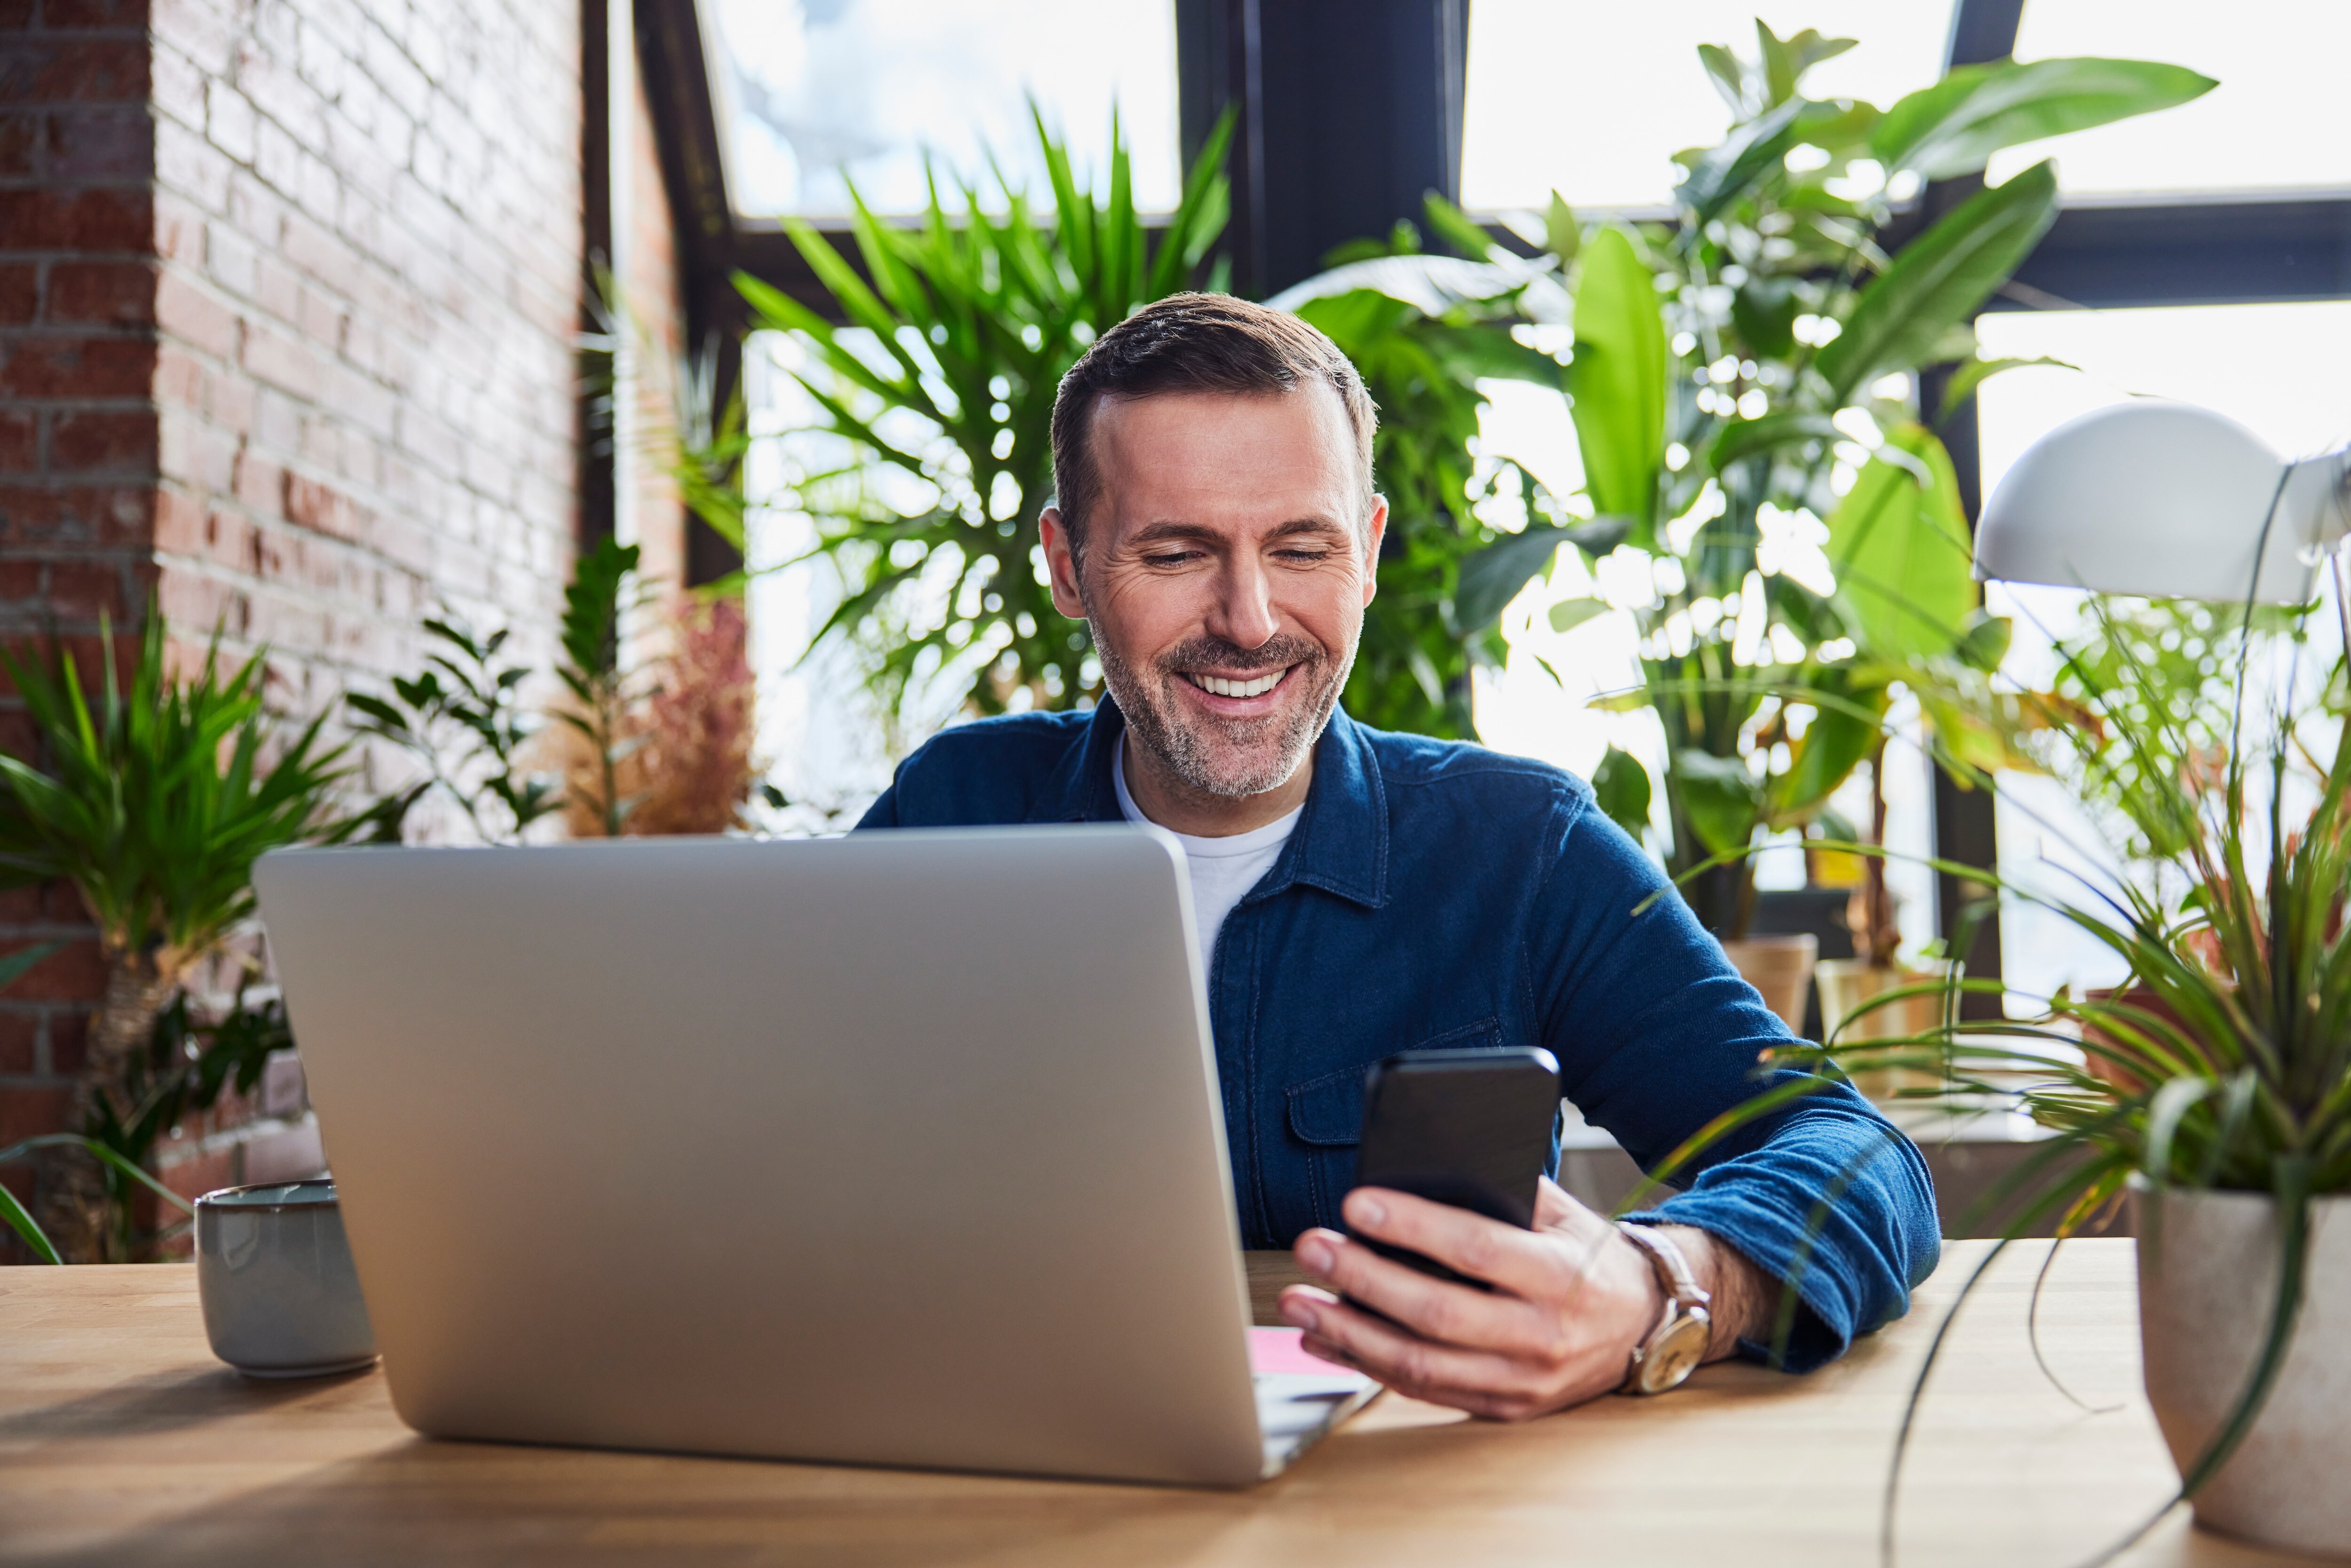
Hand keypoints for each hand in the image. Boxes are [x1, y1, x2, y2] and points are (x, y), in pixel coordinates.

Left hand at [1277, 1178, 1764, 1420]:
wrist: (1643, 1326)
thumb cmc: (1588, 1259)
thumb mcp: (1563, 1215)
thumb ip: (1505, 1191)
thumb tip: (1425, 1165)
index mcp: (1559, 1276)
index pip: (1476, 1249)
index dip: (1412, 1227)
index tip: (1356, 1204)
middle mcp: (1542, 1335)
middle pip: (1436, 1313)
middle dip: (1363, 1279)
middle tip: (1311, 1247)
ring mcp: (1522, 1380)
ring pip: (1420, 1364)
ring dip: (1348, 1332)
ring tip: (1298, 1300)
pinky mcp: (1504, 1407)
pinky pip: (1423, 1390)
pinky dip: (1366, 1364)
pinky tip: (1325, 1336)